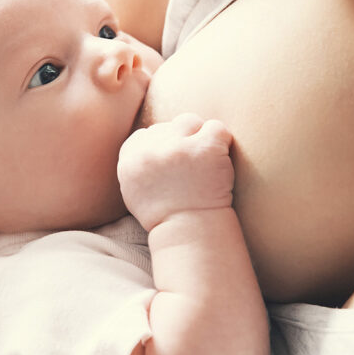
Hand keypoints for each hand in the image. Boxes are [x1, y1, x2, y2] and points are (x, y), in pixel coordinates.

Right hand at [117, 112, 234, 230]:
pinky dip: (223, 141)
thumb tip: (147, 136)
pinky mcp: (205, 148)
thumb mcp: (134, 190)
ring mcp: (178, 147)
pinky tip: (221, 162)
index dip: (163, 148)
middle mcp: (151, 150)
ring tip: (207, 162)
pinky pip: (217, 127)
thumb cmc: (166, 215)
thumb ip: (136, 162)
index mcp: (130, 158)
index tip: (174, 167)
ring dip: (200, 137)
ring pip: (191, 121)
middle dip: (182, 142)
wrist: (191, 233)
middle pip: (169, 127)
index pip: (146, 134)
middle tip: (193, 168)